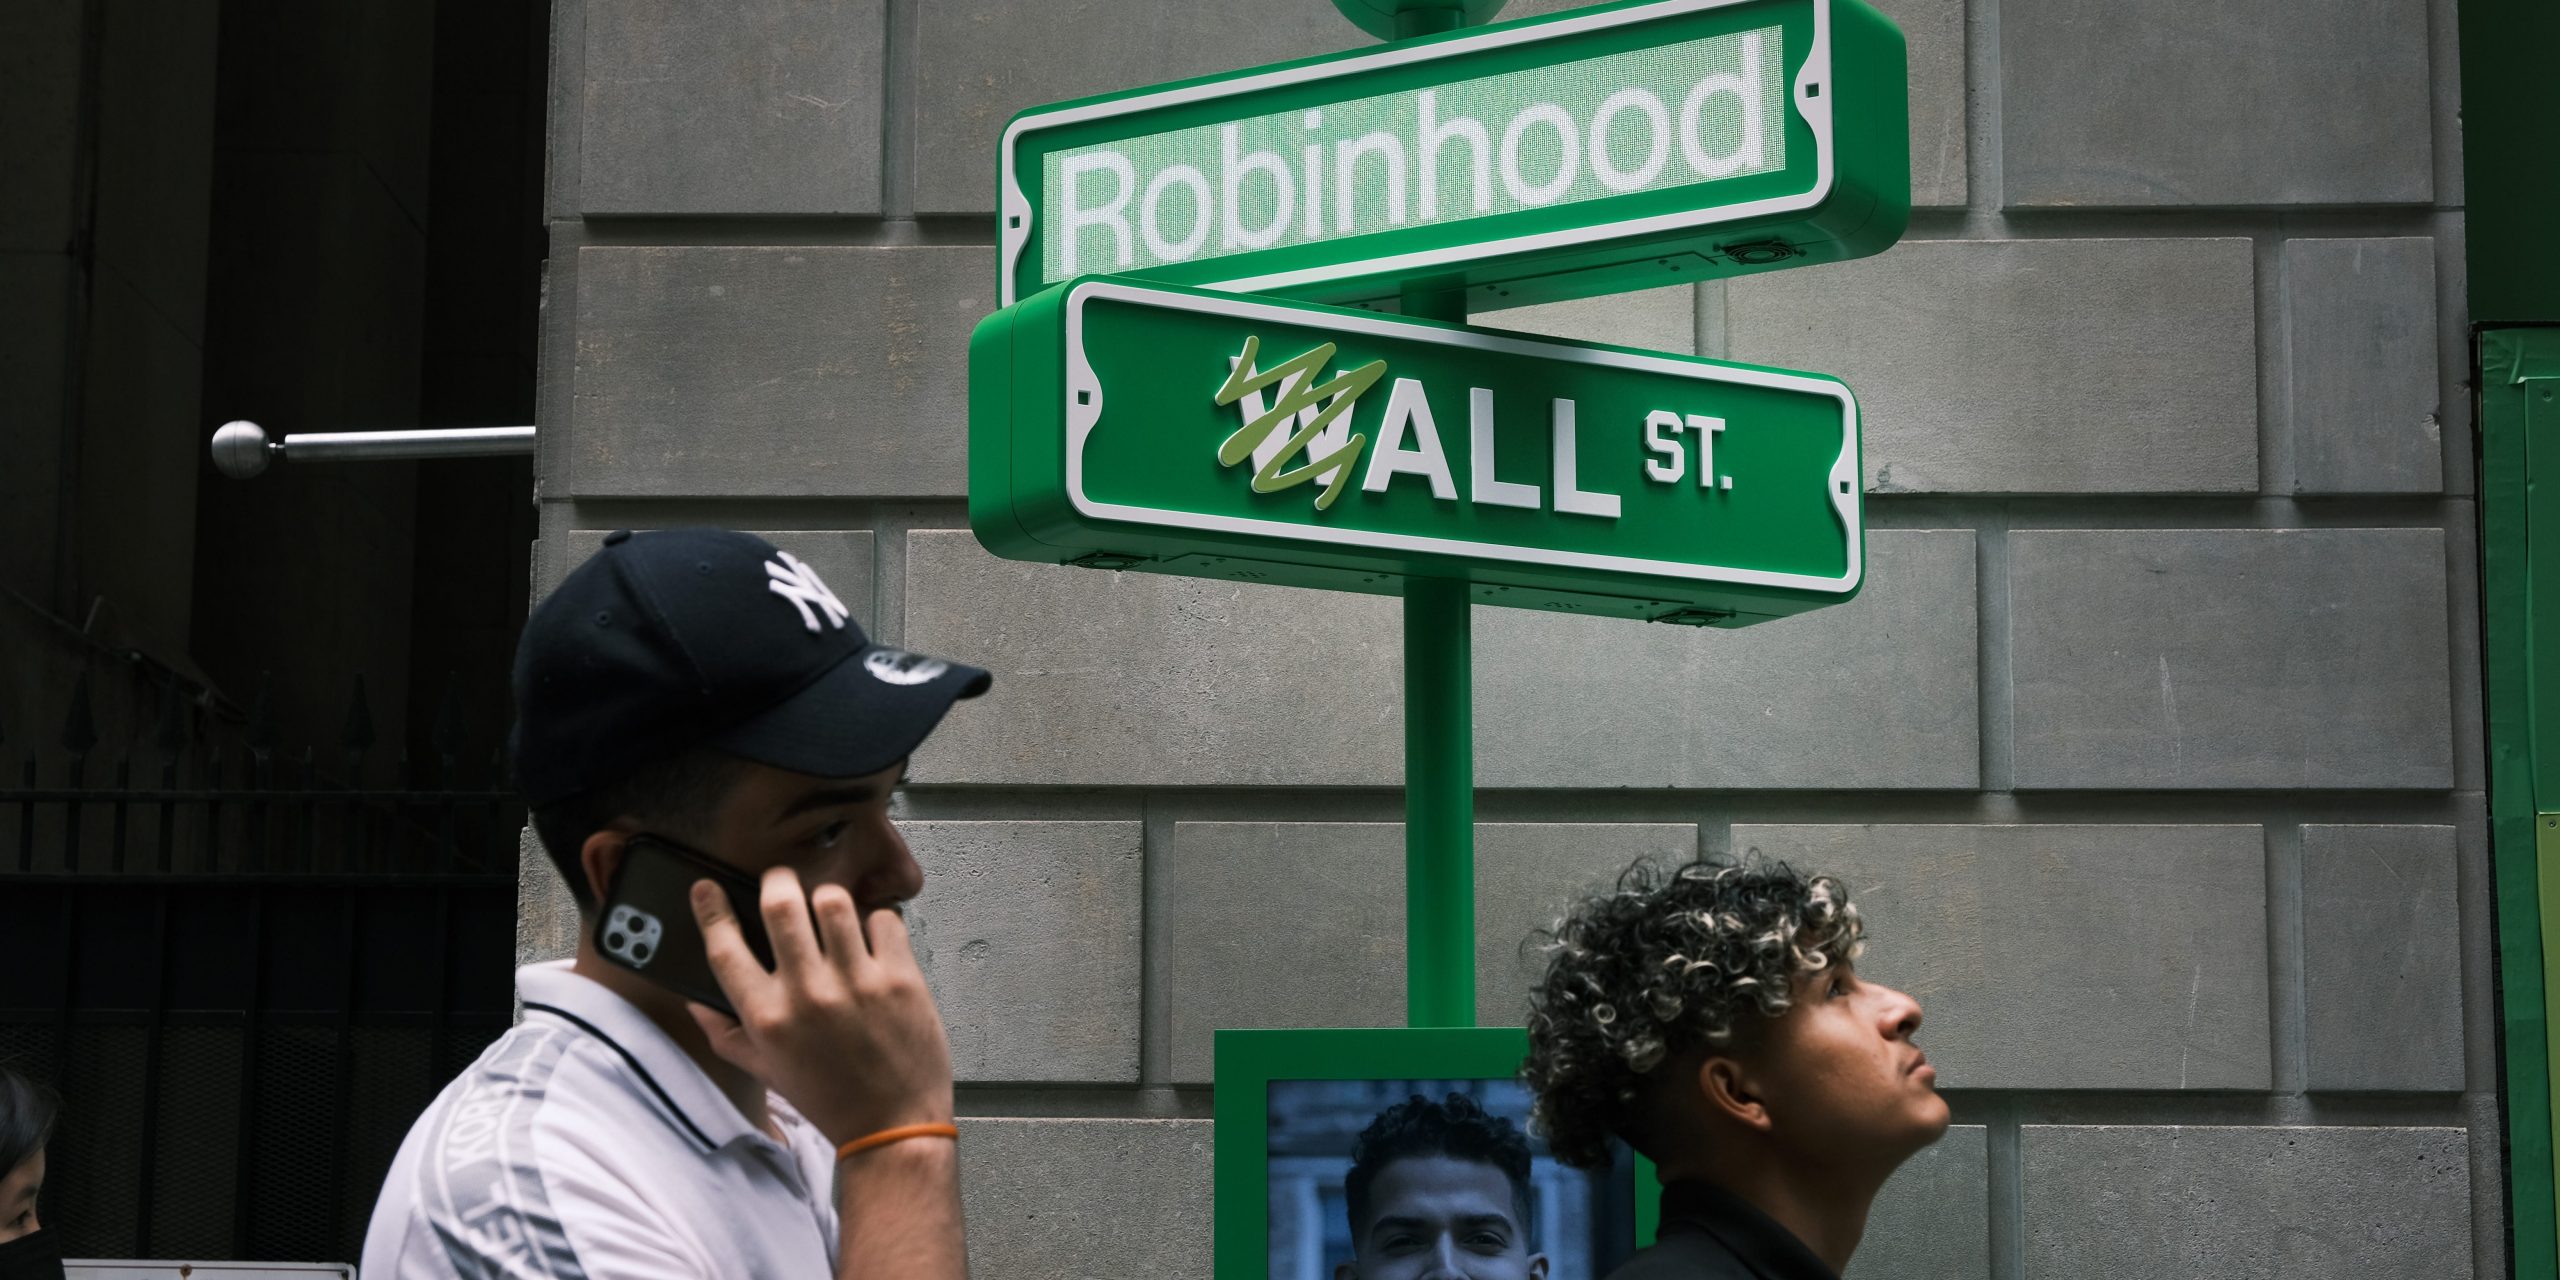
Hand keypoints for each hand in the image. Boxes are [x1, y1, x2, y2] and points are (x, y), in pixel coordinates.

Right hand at [685, 866, 954, 1145]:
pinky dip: (877, 921)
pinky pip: (884, 920)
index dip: (711, 910)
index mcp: (767, 1018)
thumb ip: (726, 1033)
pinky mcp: (900, 979)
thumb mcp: (766, 1071)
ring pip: (834, 901)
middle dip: (777, 882)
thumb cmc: (828, 1098)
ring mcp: (856, 984)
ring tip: (831, 913)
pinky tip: (872, 940)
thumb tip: (696, 1002)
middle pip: (780, 904)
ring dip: (829, 899)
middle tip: (782, 884)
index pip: (725, 948)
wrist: (891, 1125)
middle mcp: (808, 996)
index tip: (707, 888)